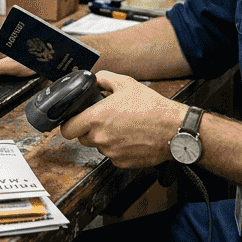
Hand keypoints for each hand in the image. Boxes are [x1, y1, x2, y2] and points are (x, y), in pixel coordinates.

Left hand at [59, 71, 188, 168]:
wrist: (174, 129)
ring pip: (98, 146)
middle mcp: (101, 138)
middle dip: (89, 129)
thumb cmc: (152, 108)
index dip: (69, 124)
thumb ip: (104, 79)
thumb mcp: (126, 83)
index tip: (74, 120)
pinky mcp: (122, 162)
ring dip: (105, 138)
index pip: (67, 129)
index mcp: (96, 118)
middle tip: (104, 120)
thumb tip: (95, 80)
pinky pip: (112, 155)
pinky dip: (118, 148)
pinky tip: (130, 137)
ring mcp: (111, 152)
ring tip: (122, 127)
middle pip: (82, 138)